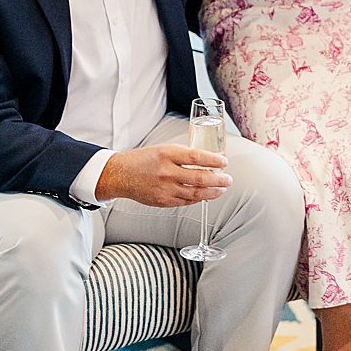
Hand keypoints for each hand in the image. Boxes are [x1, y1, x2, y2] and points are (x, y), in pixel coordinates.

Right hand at [96, 145, 230, 206]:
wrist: (122, 175)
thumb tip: (213, 157)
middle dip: (219, 179)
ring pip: (196, 193)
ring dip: (213, 192)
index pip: (196, 157)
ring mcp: (165, 189)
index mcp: (166, 154)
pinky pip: (187, 201)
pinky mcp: (164, 201)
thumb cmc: (145, 159)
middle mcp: (166, 172)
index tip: (224, 161)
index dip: (214, 160)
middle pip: (200, 178)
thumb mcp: (165, 149)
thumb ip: (187, 153)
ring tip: (222, 188)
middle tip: (228, 179)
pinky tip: (207, 195)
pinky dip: (199, 198)